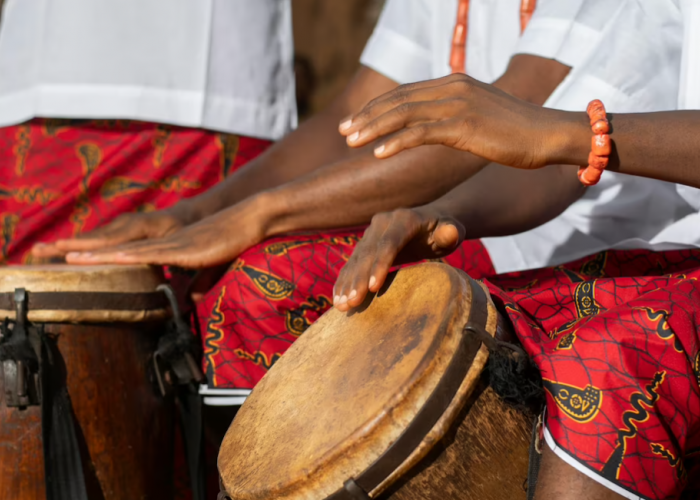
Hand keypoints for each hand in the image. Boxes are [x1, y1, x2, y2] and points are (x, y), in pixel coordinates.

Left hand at [63, 200, 265, 267]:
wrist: (250, 219)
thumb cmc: (233, 241)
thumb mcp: (211, 268)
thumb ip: (199, 284)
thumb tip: (190, 301)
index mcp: (167, 247)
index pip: (129, 254)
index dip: (103, 257)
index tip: (78, 261)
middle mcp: (163, 242)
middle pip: (119, 249)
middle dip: (88, 253)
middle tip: (57, 256)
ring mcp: (171, 243)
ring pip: (128, 250)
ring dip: (99, 254)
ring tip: (70, 257)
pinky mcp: (183, 248)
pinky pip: (150, 254)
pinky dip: (126, 257)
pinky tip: (108, 258)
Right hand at [333, 207, 463, 311]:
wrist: (430, 219)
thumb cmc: (444, 229)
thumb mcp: (452, 229)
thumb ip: (451, 232)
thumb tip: (450, 233)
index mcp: (404, 219)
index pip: (389, 243)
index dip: (380, 265)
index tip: (372, 287)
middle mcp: (382, 223)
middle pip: (368, 253)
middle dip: (358, 279)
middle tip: (352, 303)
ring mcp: (371, 233)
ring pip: (356, 259)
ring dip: (347, 283)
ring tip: (341, 306)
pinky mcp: (365, 244)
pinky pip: (352, 263)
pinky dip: (344, 281)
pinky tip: (337, 298)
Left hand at [338, 73, 572, 168]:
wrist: (548, 135)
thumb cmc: (517, 132)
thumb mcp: (481, 115)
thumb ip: (455, 115)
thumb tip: (434, 128)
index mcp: (455, 83)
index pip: (406, 92)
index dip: (377, 107)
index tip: (355, 121)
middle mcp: (453, 88)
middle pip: (398, 100)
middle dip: (367, 116)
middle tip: (343, 131)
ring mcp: (459, 105)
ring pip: (404, 114)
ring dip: (373, 128)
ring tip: (351, 142)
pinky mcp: (465, 126)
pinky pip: (421, 133)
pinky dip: (396, 142)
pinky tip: (377, 154)